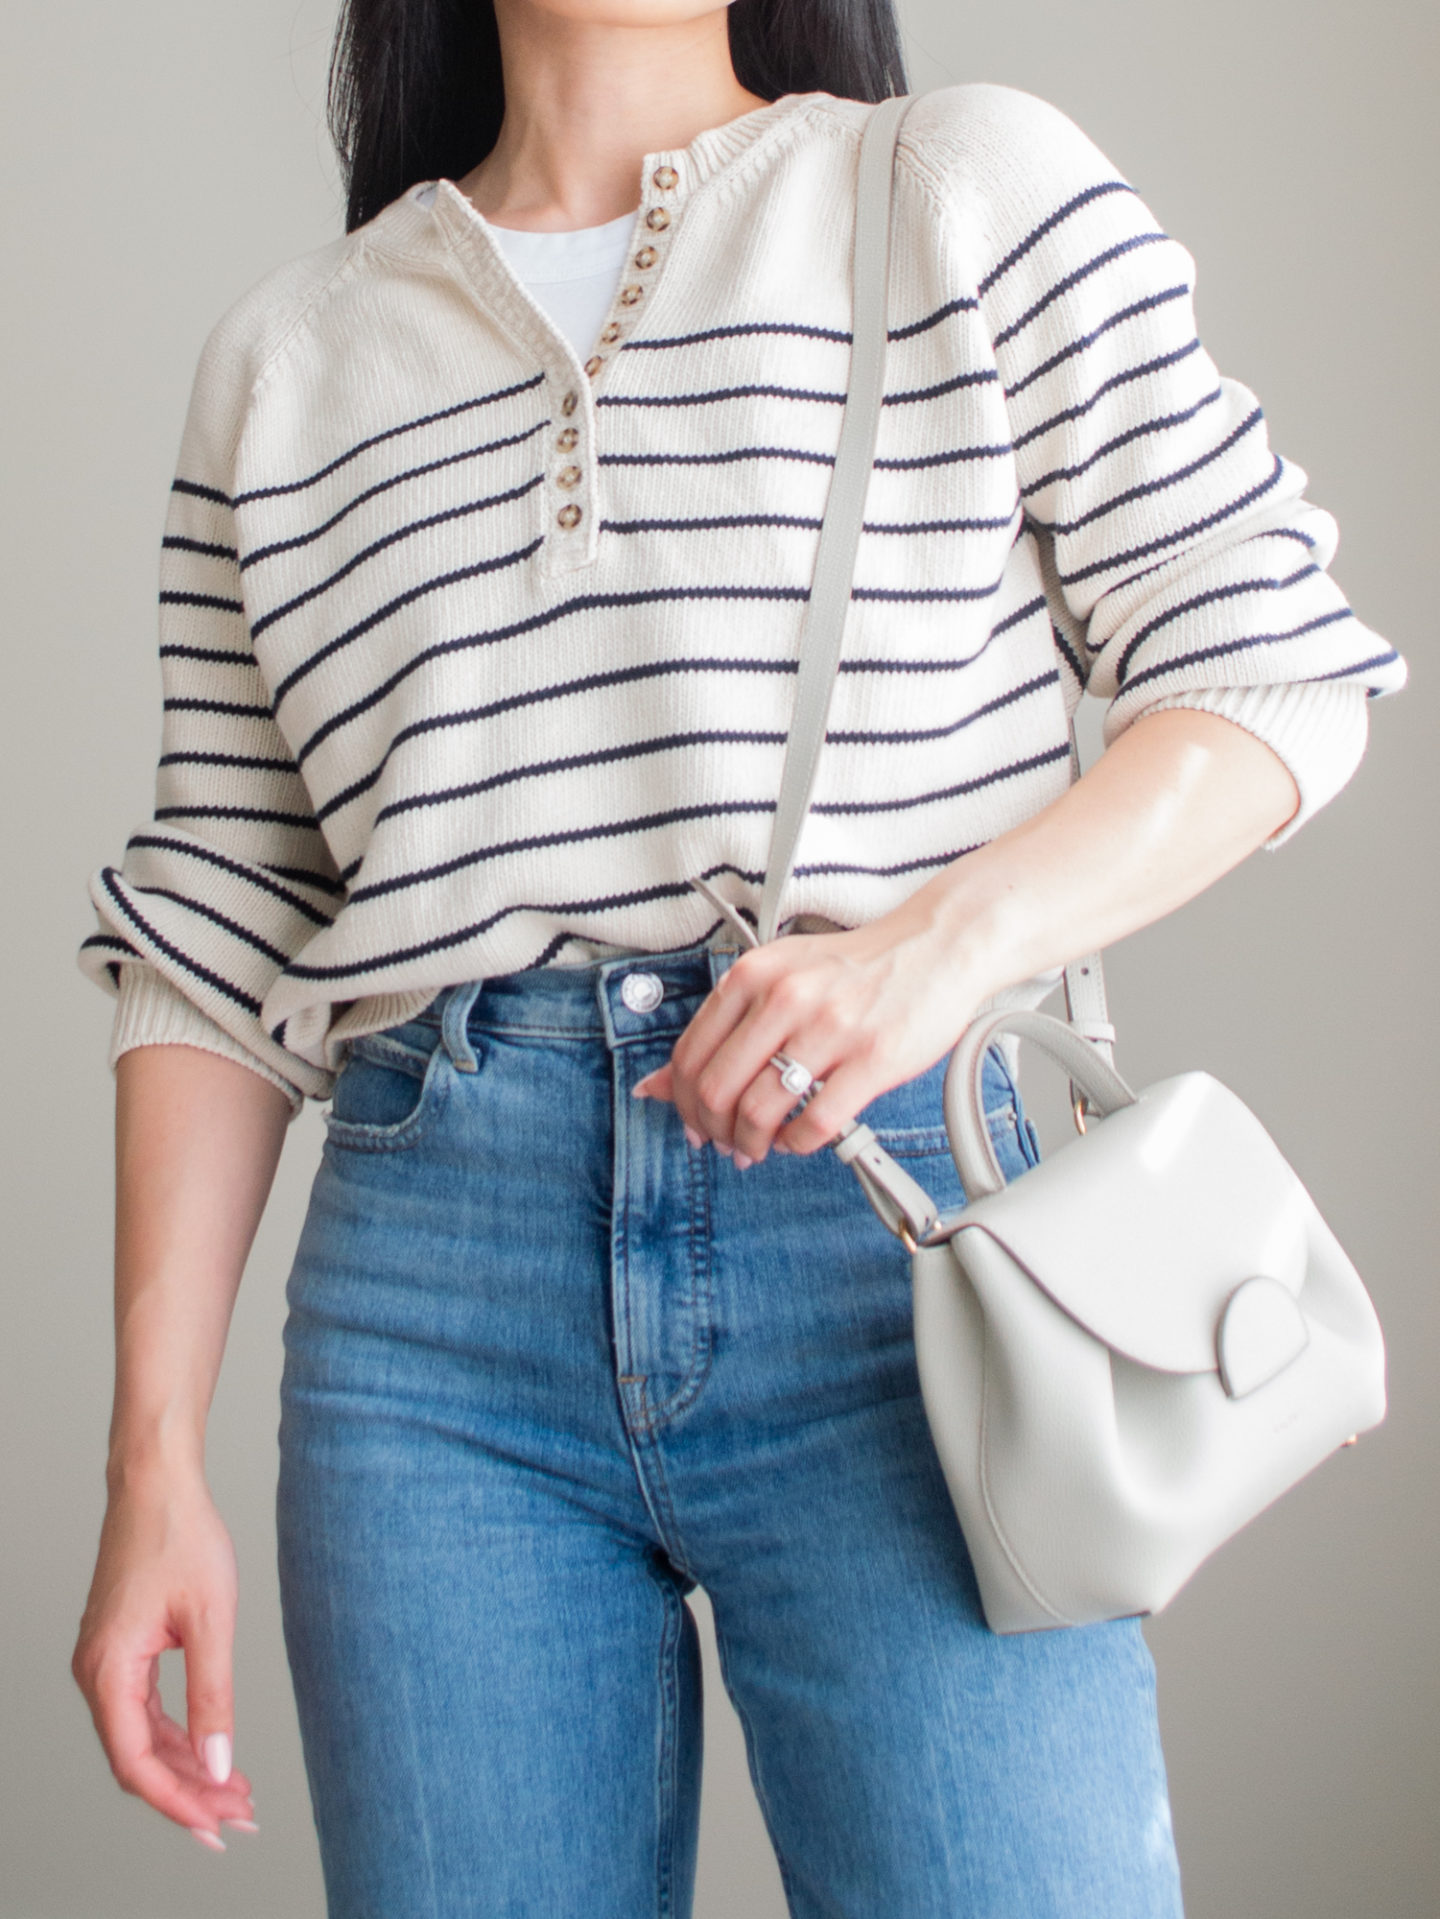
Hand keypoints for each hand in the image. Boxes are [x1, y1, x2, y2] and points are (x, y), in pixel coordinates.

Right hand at [71, 1471, 256, 1847]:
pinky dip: (177, 1735)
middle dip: (189, 1792)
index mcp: (108, 1669)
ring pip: (141, 1738)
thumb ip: (213, 1696)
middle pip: (137, 1758)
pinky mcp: (120, 1650)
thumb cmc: (181, 1536)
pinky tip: (211, 1752)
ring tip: (236, 1792)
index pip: (135, 1762)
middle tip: (241, 1816)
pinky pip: (143, 1711)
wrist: (156, 1483)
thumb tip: (219, 1765)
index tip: (217, 1825)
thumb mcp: (210, 1619)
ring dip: (186, 1767)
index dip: (177, 1802)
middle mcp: (96, 1672)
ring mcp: (106, 1661)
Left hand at [631, 900, 975, 1165]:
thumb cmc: (856, 967)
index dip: (682, 1103)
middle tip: (725, 1143)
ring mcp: (830, 1029)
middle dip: (713, 1130)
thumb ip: (724, 1025)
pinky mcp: (873, 1059)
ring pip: (759, 1110)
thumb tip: (658, 1083)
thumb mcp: (780, 976)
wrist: (935, 947)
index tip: (694, 1121)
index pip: (690, 1055)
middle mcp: (786, 998)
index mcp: (754, 975)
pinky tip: (798, 1138)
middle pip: (716, 1089)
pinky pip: (815, 1122)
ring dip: (750, 1143)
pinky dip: (796, 1143)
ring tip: (759, 1147)